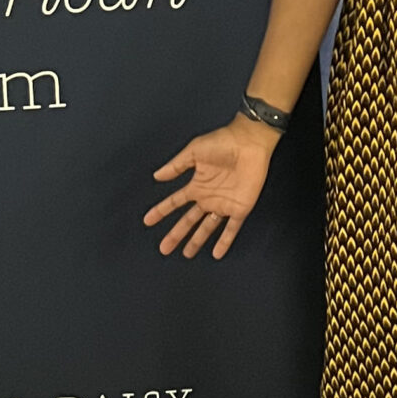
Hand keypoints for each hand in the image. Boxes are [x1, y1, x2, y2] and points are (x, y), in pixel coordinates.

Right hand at [144, 118, 278, 258]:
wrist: (248, 142)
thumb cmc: (222, 143)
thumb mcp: (194, 152)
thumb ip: (176, 166)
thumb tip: (156, 177)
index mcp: (197, 185)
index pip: (175, 202)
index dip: (161, 211)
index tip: (147, 221)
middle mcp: (208, 198)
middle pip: (188, 221)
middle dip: (176, 234)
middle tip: (164, 249)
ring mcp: (223, 205)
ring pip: (207, 228)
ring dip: (196, 241)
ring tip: (186, 255)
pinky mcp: (240, 208)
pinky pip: (231, 229)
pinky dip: (224, 242)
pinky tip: (216, 254)